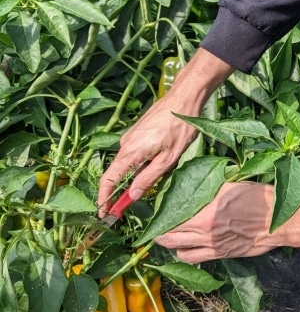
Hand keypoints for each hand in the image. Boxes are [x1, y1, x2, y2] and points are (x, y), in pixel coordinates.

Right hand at [98, 49, 233, 215]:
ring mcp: (130, 136)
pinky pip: (135, 153)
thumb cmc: (180, 128)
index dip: (104, 199)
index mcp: (130, 152)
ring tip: (157, 173)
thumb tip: (133, 195)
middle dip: (122, 190)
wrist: (183, 98)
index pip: (109, 180)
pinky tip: (159, 158)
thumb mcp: (169, 158)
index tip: (104, 213)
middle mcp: (125, 144)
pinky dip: (141, 162)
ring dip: (137, 174)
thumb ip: (149, 177)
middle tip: (131, 204)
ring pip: (129, 163)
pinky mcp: (137, 132)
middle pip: (118, 173)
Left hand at [153, 182, 299, 262]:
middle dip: (159, 230)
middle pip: (170, 234)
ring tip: (167, 236)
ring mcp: (212, 244)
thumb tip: (194, 185)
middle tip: (155, 225)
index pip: (173, 214)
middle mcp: (205, 230)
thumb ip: (210, 188)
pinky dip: (184, 254)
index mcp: (207, 210)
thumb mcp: (233, 184)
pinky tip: (184, 248)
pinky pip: (192, 258)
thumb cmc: (260, 199)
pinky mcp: (220, 254)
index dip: (160, 212)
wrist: (279, 222)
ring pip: (178, 249)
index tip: (156, 209)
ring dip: (169, 243)